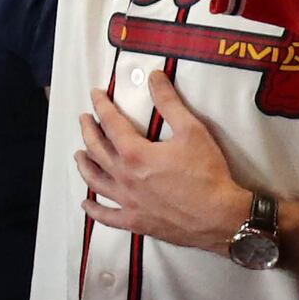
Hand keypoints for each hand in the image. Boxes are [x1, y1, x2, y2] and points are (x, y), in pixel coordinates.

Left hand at [76, 86, 264, 251]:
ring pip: (96, 181)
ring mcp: (128, 201)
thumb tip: (155, 78)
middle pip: (96, 150)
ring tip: (78, 155)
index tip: (96, 96)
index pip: (111, 123)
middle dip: (88, 131)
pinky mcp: (135, 221)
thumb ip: (169, 102)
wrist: (220, 216)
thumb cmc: (207, 174)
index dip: (102, 106)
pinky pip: (107, 216)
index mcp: (135, 154)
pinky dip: (93, 210)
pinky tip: (86, 204)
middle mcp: (125, 177)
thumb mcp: (191, 130)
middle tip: (84, 120)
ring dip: (84, 165)